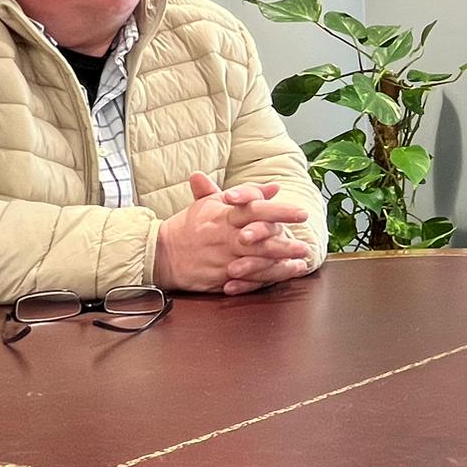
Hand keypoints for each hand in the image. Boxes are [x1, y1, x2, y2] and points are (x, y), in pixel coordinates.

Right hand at [154, 173, 314, 295]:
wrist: (161, 252)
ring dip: (279, 261)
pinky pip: (245, 278)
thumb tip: (274, 187)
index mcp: (224, 215)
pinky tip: (283, 274)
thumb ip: (247, 194)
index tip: (301, 213)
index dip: (279, 211)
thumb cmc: (191, 225)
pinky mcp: (219, 276)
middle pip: (258, 238)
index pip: (255, 210)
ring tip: (300, 260)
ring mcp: (222, 258)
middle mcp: (224, 236)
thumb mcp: (213, 203)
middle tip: (305, 244)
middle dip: (283, 242)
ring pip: (255, 260)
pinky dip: (265, 278)